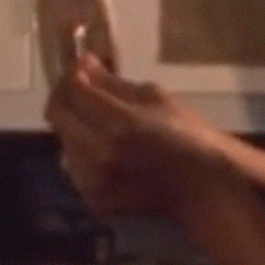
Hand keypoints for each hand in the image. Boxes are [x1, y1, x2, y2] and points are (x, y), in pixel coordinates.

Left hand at [45, 54, 229, 218]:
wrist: (206, 186)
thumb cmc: (188, 135)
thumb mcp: (156, 97)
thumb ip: (113, 83)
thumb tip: (85, 65)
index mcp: (118, 124)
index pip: (75, 90)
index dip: (74, 71)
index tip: (83, 64)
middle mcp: (98, 154)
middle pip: (58, 116)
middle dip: (66, 96)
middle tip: (82, 87)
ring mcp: (94, 182)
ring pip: (62, 143)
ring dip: (73, 125)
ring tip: (94, 118)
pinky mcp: (95, 200)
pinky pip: (74, 169)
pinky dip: (81, 153)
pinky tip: (101, 147)